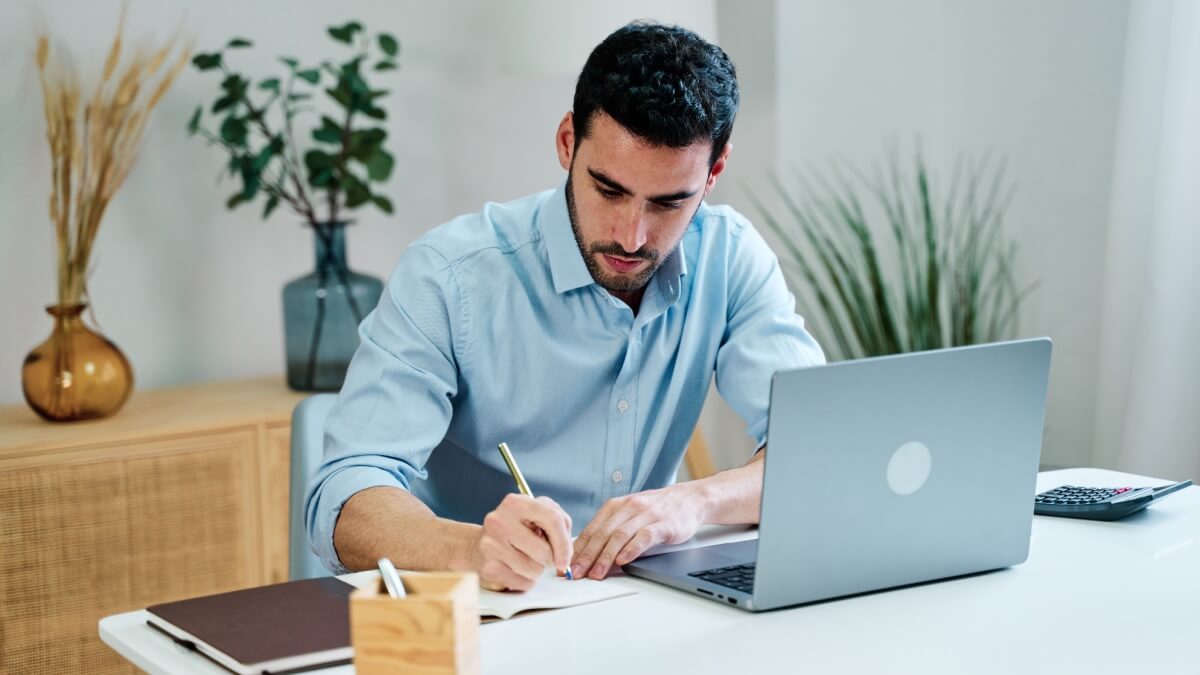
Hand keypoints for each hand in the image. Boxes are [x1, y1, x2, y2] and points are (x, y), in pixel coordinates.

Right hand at [468, 494, 572, 590]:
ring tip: (525, 560)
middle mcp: (500, 521)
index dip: (564, 543)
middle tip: (541, 555)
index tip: (566, 558)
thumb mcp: (536, 515)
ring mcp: (491, 544)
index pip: (552, 519)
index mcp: (516, 503)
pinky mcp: (488, 567)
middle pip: (544, 551)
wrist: (477, 545)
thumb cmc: (514, 530)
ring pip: (534, 569)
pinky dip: (525, 581)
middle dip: (549, 559)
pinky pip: (522, 583)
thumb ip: (558, 524)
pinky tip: (516, 569)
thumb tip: (566, 553)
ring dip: (536, 570)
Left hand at [571, 484, 704, 579]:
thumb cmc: (656, 510)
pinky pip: (644, 536)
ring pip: (620, 536)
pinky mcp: (663, 524)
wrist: (689, 499)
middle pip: (602, 534)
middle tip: (576, 573)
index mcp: (616, 506)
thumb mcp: (629, 514)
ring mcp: (646, 515)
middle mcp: (628, 508)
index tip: (567, 565)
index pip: (592, 529)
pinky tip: (623, 561)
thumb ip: (611, 529)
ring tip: (596, 573)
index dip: (578, 549)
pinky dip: (632, 549)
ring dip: (605, 557)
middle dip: (586, 556)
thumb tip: (588, 553)